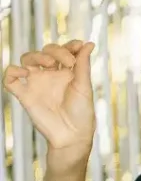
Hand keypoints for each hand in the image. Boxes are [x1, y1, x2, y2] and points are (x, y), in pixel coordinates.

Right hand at [2, 40, 96, 165]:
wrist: (72, 136)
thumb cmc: (82, 114)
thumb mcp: (84, 87)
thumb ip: (83, 65)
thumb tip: (89, 43)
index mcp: (66, 73)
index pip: (63, 51)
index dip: (69, 46)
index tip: (77, 46)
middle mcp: (50, 76)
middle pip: (45, 52)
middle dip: (55, 51)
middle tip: (67, 62)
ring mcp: (36, 84)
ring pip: (27, 59)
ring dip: (35, 56)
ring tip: (48, 64)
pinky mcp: (25, 94)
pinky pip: (10, 78)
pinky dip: (12, 71)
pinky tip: (25, 74)